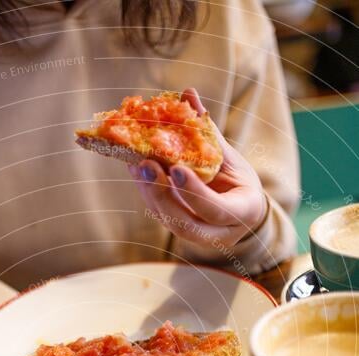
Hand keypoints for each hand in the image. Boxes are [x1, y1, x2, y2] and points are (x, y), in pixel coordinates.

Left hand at [129, 88, 267, 250]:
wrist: (240, 210)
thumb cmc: (238, 181)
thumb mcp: (232, 157)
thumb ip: (209, 133)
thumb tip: (188, 93)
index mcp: (243, 213)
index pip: (217, 210)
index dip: (195, 193)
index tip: (177, 169)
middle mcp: (219, 233)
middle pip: (187, 226)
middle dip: (163, 195)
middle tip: (147, 165)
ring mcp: (198, 237)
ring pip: (170, 223)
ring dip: (150, 192)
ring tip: (137, 163)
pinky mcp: (179, 231)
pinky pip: (162, 215)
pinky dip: (148, 191)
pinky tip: (136, 169)